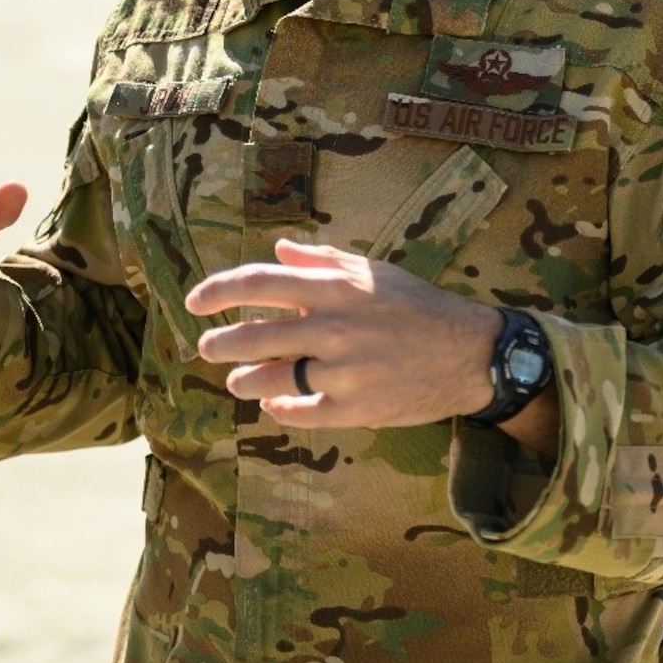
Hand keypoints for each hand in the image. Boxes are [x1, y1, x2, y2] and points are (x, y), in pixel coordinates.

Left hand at [187, 238, 510, 430]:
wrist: (468, 353)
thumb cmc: (419, 306)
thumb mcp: (374, 272)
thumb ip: (323, 260)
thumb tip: (279, 250)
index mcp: (335, 288)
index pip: (259, 283)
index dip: (217, 292)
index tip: (194, 302)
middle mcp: (333, 328)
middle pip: (252, 337)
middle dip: (220, 344)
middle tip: (208, 348)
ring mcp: (342, 372)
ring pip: (268, 379)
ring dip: (244, 380)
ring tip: (239, 380)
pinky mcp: (353, 408)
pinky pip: (297, 412)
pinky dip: (278, 408)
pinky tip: (274, 403)